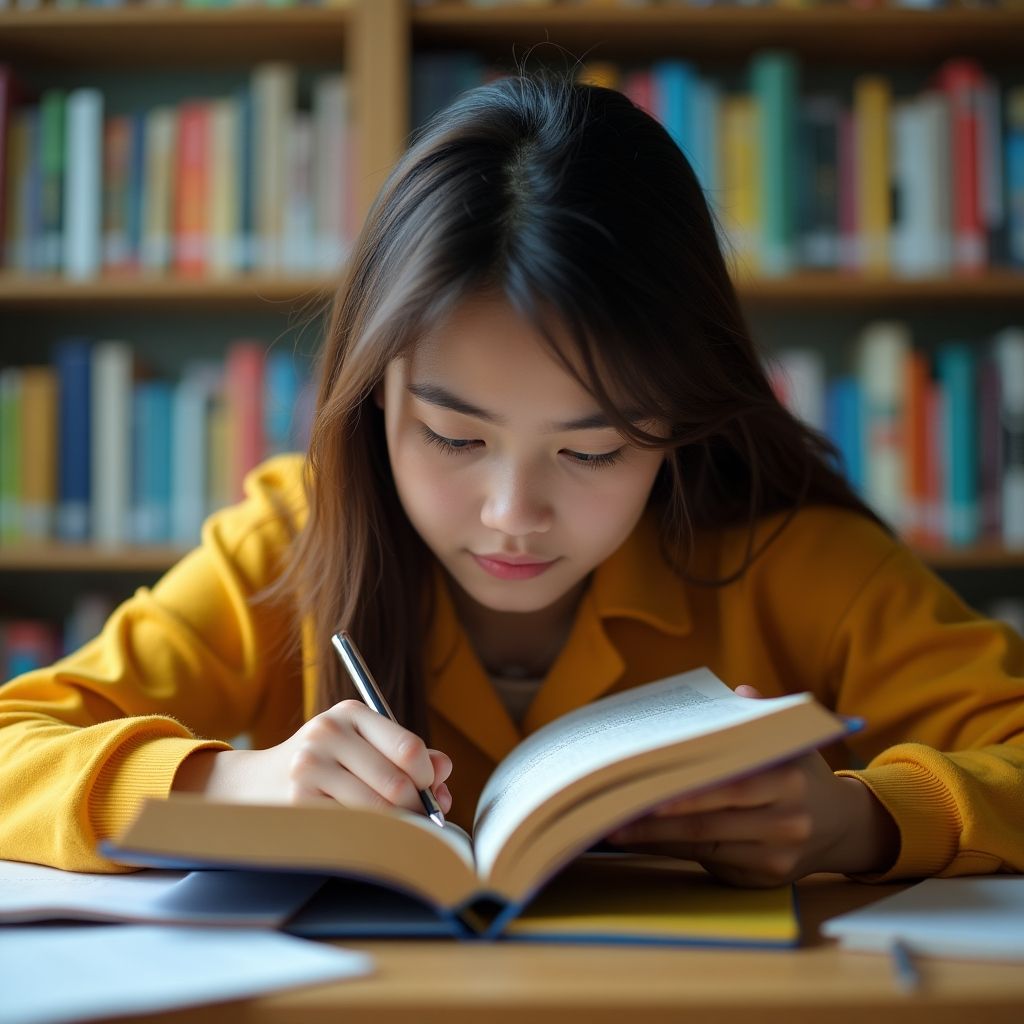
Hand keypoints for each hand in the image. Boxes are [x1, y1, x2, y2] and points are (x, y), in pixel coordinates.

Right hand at [172, 699, 452, 817]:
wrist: (251, 785)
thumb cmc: (321, 766)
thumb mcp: (360, 746)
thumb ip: (404, 755)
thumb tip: (444, 770)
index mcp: (350, 714)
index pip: (409, 747)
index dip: (427, 777)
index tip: (429, 792)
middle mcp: (328, 733)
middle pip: (397, 784)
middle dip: (416, 809)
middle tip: (420, 821)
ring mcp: (309, 766)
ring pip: (377, 810)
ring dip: (396, 827)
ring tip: (395, 829)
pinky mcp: (297, 800)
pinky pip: (353, 827)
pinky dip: (368, 836)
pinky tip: (363, 833)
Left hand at [605, 685, 898, 886]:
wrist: (842, 824)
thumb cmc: (798, 772)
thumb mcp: (789, 740)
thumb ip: (759, 716)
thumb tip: (734, 692)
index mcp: (787, 778)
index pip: (728, 786)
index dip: (684, 792)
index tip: (643, 786)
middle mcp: (787, 820)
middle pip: (710, 822)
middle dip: (656, 820)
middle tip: (612, 812)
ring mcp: (777, 853)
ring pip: (704, 847)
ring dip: (656, 839)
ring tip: (615, 829)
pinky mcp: (766, 877)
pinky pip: (710, 864)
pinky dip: (674, 852)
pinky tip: (644, 842)